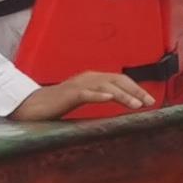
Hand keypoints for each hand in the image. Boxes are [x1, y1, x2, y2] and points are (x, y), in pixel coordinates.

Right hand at [14, 72, 152, 122]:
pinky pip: (85, 93)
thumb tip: (118, 102)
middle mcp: (88, 77)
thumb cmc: (59, 103)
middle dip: (135, 91)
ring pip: (105, 86)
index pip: (120, 80)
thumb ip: (98, 95)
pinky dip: (98, 95)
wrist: (33, 105)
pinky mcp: (68, 94)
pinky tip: (110, 99)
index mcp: (93, 78)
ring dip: (122, 95)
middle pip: (117, 80)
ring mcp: (78, 85)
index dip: (136, 89)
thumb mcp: (83, 97)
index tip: (150, 101)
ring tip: (136, 105)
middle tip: (149, 103)